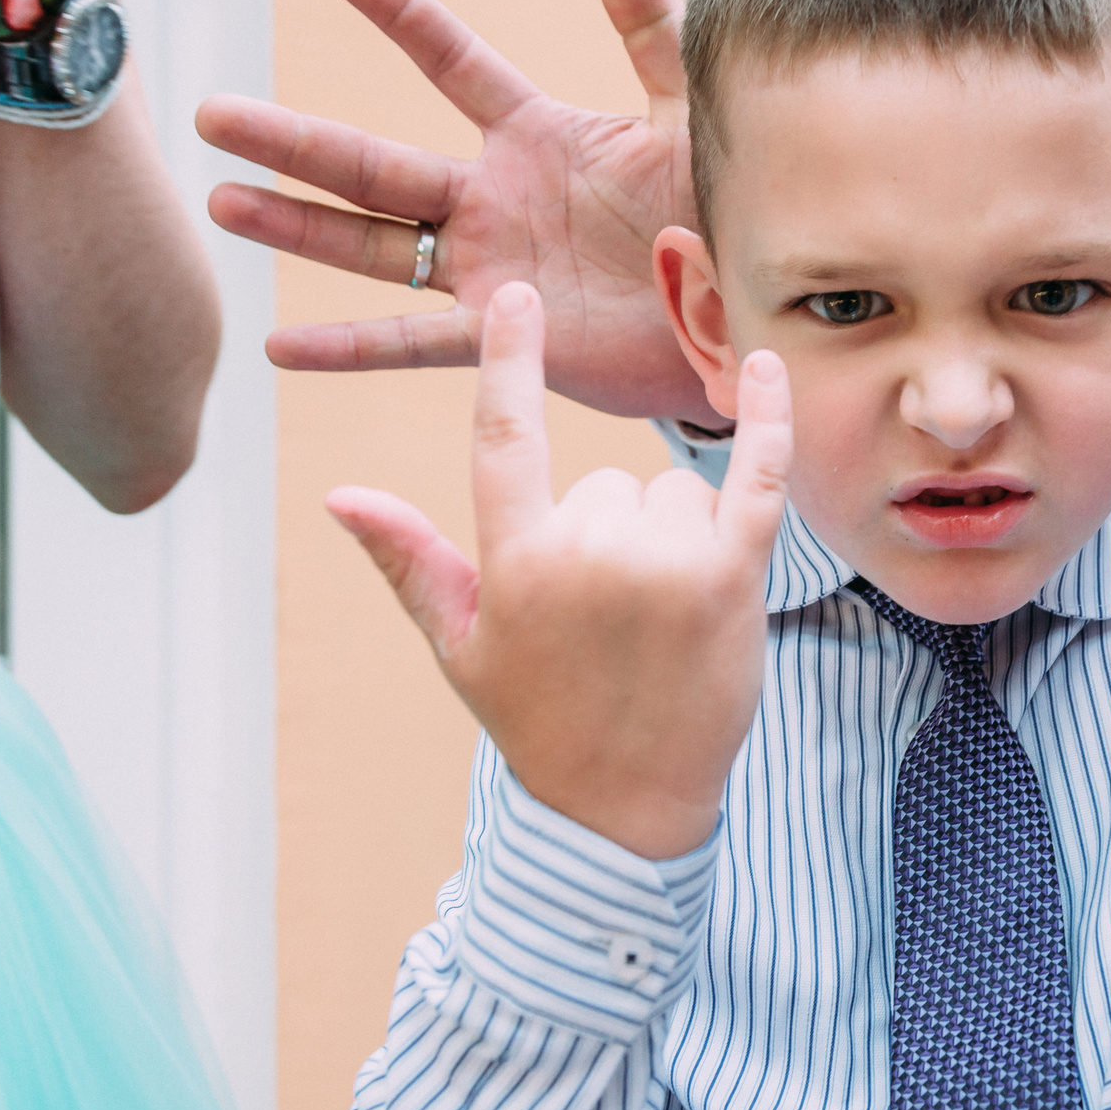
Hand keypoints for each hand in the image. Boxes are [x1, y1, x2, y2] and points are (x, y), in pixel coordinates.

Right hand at [198, 0, 711, 419]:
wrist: (746, 319)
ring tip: (221, 202)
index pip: (454, 62)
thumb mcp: (691, 116)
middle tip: (210, 113)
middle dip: (292, 138)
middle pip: (373, 161)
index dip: (403, 17)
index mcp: (537, 136)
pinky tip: (279, 347)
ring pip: (370, 243)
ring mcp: (488, 268)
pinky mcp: (501, 334)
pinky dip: (348, 347)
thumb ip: (653, 33)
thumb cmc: (720, 214)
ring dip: (295, 226)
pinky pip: (414, 341)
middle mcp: (494, 199)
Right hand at [328, 283, 790, 861]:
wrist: (625, 812)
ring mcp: (664, 565)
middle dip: (609, 535)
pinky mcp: (734, 580)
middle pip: (606, 480)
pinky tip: (770, 367)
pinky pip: (756, 477)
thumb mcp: (462, 644)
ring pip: (672, 493)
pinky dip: (770, 421)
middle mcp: (588, 552)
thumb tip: (340, 495)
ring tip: (659, 622)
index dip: (508, 359)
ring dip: (671, 539)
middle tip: (610, 621)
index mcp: (516, 560)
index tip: (516, 296)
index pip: (504, 435)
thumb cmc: (540, 723)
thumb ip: (409, 559)